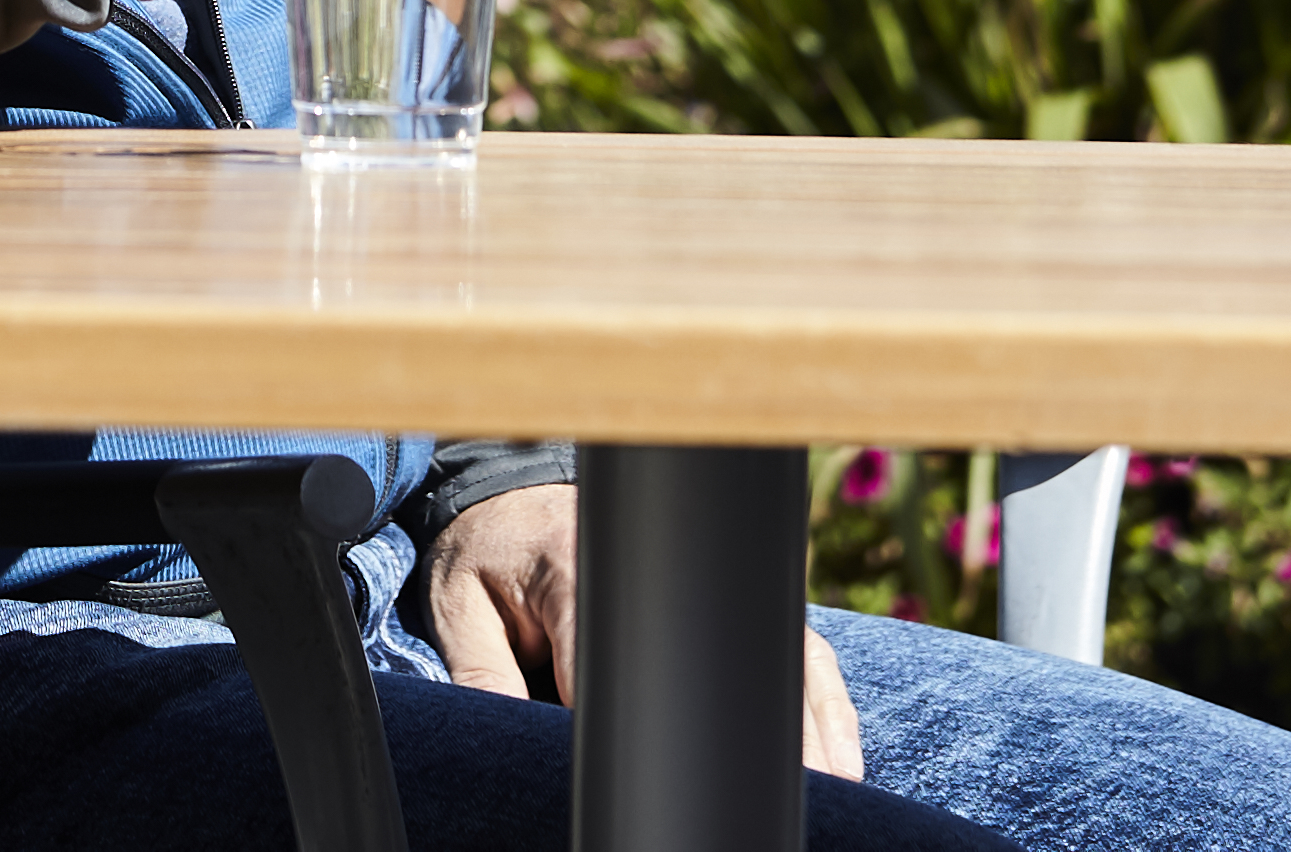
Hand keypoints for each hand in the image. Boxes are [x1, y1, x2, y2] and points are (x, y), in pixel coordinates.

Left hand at [411, 481, 856, 779]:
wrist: (519, 495)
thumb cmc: (490, 554)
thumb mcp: (458, 605)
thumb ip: (480, 674)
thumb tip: (510, 747)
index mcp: (580, 573)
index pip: (616, 673)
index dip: (637, 738)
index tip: (654, 779)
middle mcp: (665, 571)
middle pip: (727, 673)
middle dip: (742, 741)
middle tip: (757, 794)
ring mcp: (715, 582)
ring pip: (781, 665)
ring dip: (804, 732)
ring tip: (824, 790)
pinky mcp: (740, 596)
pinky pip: (798, 658)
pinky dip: (819, 709)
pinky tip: (833, 761)